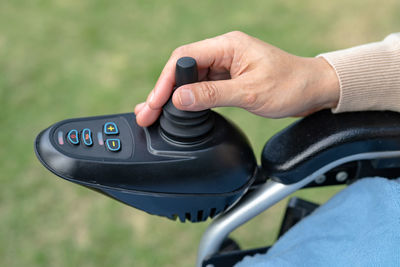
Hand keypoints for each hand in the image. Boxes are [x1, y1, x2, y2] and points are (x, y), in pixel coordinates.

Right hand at [135, 31, 338, 126]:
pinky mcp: (228, 78)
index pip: (184, 59)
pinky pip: (201, 86)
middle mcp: (223, 51)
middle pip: (182, 68)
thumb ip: (212, 94)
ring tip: (155, 114)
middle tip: (147, 114)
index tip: (154, 104)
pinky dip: (188, 99)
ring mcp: (225, 65)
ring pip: (189, 78)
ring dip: (173, 96)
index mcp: (228, 46)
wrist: (314, 90)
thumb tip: (179, 99)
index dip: (165, 82)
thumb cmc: (291, 86)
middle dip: (163, 91)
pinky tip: (178, 111)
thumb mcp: (250, 92)